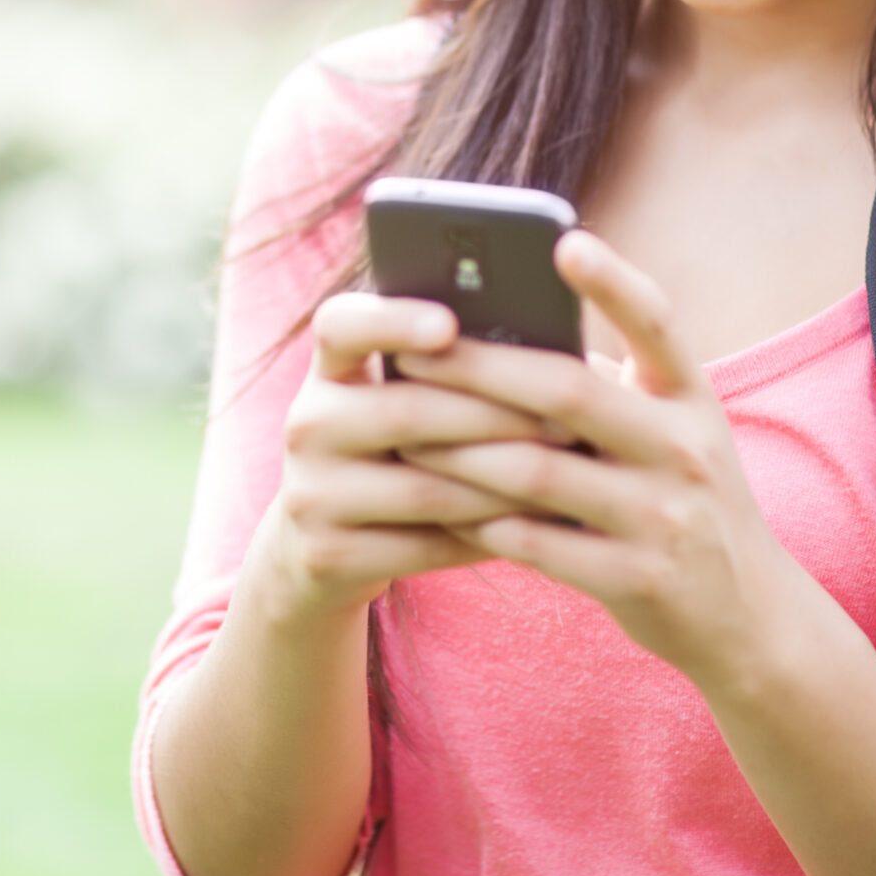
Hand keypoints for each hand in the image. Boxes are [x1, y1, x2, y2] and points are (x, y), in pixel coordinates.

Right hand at [251, 290, 554, 623]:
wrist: (320, 547)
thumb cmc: (392, 452)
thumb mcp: (395, 401)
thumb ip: (446, 370)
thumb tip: (547, 350)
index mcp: (328, 370)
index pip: (340, 325)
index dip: (391, 320)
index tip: (449, 325)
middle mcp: (307, 424)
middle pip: (406, 412)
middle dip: (498, 417)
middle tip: (568, 420)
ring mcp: (310, 493)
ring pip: (425, 488)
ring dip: (504, 485)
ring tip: (565, 476)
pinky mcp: (326, 554)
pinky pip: (424, 546)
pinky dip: (486, 536)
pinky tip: (534, 527)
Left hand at [391, 230, 795, 685]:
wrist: (750, 615)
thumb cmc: (683, 499)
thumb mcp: (671, 434)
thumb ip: (608, 388)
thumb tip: (503, 336)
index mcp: (691, 398)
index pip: (657, 323)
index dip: (613, 281)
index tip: (564, 241)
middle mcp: (685, 449)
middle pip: (569, 392)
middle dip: (480, 369)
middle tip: (409, 353)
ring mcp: (665, 516)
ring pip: (538, 473)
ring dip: (460, 455)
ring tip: (405, 439)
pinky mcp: (639, 579)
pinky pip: (540, 546)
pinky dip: (483, 526)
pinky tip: (440, 511)